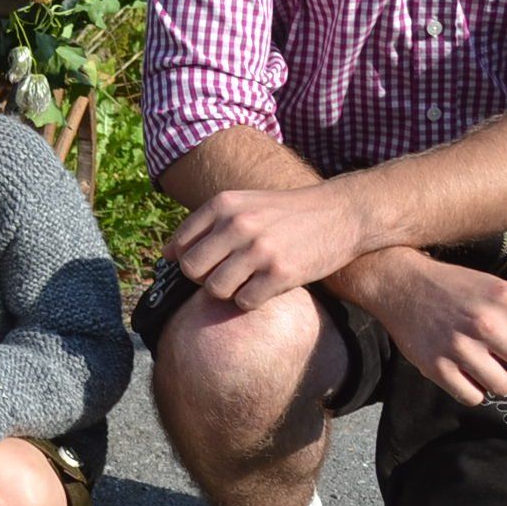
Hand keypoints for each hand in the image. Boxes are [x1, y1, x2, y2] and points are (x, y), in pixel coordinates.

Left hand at [167, 183, 373, 310]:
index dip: (186, 261)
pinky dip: (251, 301)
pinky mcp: (280, 273)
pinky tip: (265, 288)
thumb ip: (207, 224)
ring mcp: (259, 249)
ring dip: (228, 293)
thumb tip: (164, 254)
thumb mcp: (244, 203)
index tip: (205, 265)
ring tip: (247, 282)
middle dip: (202, 279)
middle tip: (224, 276)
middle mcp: (237, 224)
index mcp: (223, 204)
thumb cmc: (286, 213)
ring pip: (215, 289)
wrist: (341, 213)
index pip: (178, 245)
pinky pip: (244, 302)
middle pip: (191, 270)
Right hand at [354, 252, 506, 406]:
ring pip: (505, 387)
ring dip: (498, 379)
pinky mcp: (436, 366)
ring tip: (482, 362)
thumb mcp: (505, 291)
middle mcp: (486, 323)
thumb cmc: (460, 287)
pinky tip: (463, 371)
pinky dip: (472, 389)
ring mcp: (460, 347)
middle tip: (499, 349)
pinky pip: (473, 397)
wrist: (400, 283)